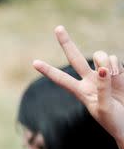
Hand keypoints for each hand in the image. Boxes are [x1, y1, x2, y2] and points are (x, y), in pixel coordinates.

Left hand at [33, 26, 123, 148]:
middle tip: (58, 28)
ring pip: (99, 55)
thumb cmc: (113, 121)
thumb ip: (102, 88)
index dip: (48, 71)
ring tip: (110, 75)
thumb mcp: (104, 108)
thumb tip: (103, 68)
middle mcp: (89, 80)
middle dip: (66, 43)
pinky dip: (116, 65)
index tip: (34, 62)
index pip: (61, 79)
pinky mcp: (117, 71)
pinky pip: (114, 59)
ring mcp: (103, 74)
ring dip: (104, 60)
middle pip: (74, 58)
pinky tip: (118, 76)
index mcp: (80, 92)